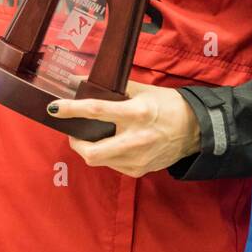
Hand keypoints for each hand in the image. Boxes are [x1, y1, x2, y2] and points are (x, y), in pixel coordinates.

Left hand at [47, 79, 201, 176]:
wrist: (196, 130)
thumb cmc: (168, 105)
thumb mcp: (143, 90)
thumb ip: (112, 88)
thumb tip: (79, 81)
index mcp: (137, 113)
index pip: (97, 112)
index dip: (71, 110)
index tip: (54, 107)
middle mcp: (136, 140)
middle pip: (91, 152)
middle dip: (75, 142)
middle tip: (74, 132)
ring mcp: (138, 159)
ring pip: (98, 160)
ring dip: (90, 148)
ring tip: (96, 135)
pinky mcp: (139, 171)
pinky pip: (112, 165)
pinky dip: (106, 154)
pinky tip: (114, 144)